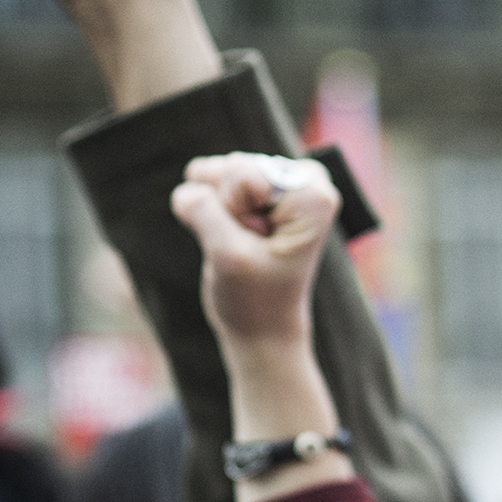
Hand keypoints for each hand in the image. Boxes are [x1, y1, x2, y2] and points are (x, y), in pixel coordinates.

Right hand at [171, 153, 350, 501]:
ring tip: (245, 246)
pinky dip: (210, 212)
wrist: (262, 334)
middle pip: (231, 167)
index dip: (235, 210)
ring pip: (216, 174)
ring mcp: (278, 187)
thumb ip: (204, 209)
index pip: (244, 172)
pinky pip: (209, 184)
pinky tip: (234, 239)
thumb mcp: (228, 256)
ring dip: (218, 213)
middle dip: (227, 209)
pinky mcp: (256, 196)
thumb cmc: (255, 301)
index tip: (257, 244)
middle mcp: (303, 183)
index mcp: (312, 195)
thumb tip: (189, 184)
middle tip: (251, 248)